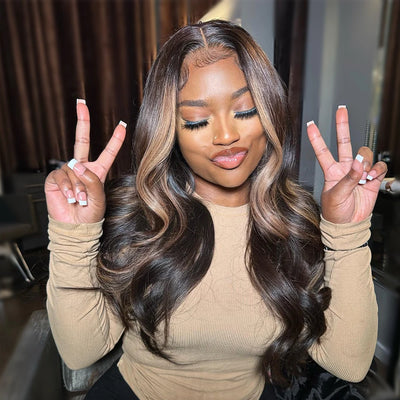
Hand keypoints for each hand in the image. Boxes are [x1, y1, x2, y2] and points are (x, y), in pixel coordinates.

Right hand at [45, 100, 125, 223]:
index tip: (122, 125)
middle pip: (81, 140)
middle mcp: (82, 168)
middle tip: (81, 103)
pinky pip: (61, 176)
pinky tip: (69, 197)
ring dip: (78, 187)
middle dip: (82, 121)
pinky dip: (67, 188)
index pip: (108, 152)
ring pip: (73, 170)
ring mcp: (68, 172)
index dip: (115, 139)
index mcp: (98, 171)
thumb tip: (77, 165)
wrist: (74, 226)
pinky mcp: (54, 179)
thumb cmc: (90, 214)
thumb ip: (92, 181)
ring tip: (80, 200)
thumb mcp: (99, 198)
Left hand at [307, 106, 386, 223]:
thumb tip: (360, 164)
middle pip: (344, 143)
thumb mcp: (336, 196)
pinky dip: (378, 170)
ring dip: (366, 162)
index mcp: (331, 172)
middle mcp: (344, 168)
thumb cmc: (336, 213)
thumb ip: (348, 179)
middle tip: (341, 110)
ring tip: (364, 176)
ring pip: (365, 155)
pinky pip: (379, 167)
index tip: (311, 124)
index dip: (317, 138)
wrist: (349, 224)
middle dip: (342, 126)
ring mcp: (358, 172)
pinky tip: (372, 178)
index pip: (322, 151)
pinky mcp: (371, 179)